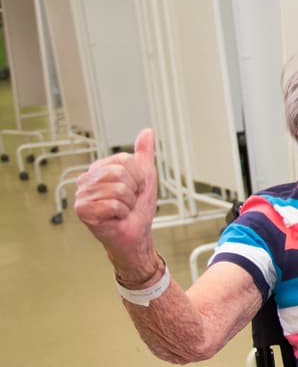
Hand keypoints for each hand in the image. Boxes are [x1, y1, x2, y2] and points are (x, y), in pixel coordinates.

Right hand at [74, 127, 160, 282]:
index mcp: (100, 168)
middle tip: (128, 202)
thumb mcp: (146, 177)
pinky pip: (112, 204)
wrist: (136, 235)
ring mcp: (82, 194)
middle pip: (119, 173)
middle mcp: (87, 179)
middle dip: (133, 190)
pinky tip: (115, 218)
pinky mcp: (82, 210)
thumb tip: (147, 131)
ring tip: (122, 210)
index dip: (138, 177)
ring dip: (128, 203)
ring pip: (117, 189)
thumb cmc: (138, 209)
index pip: (124, 160)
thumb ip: (144, 154)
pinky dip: (121, 213)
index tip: (135, 189)